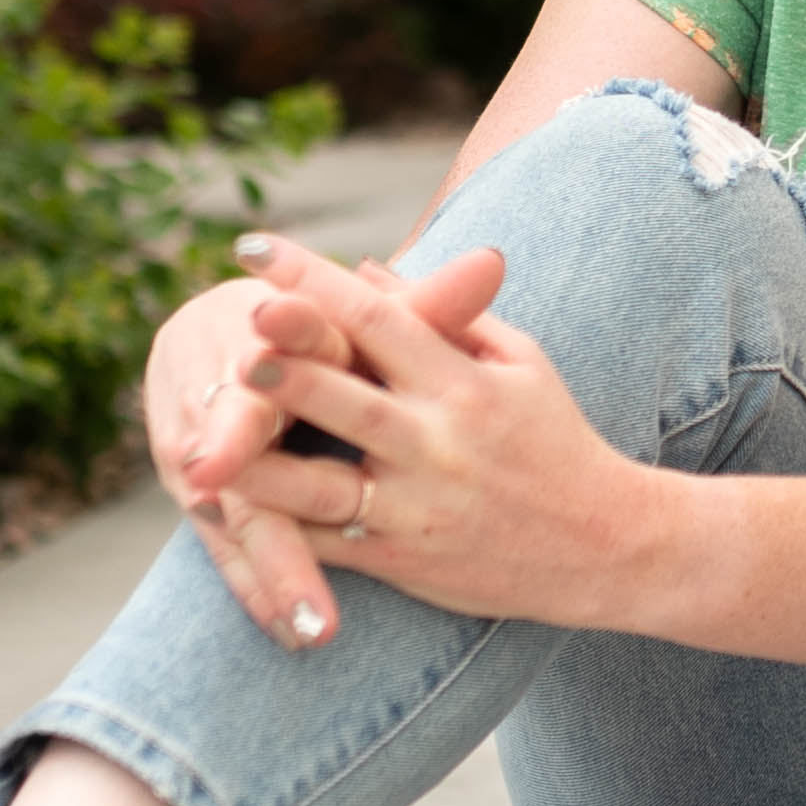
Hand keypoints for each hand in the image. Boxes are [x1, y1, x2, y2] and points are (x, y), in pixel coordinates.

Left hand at [214, 233, 656, 641]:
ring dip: (262, 459)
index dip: (314, 278)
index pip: (378, 315)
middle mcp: (438, 441)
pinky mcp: (403, 559)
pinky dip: (276, 531)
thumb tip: (366, 269)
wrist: (607, 547)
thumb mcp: (520, 363)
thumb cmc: (557, 440)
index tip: (255, 246)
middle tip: (232, 322)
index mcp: (463, 383)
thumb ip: (448, 315)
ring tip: (198, 440)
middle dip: (289, 361)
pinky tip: (225, 509)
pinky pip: (328, 545)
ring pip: (324, 482)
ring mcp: (417, 505)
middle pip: (348, 394)